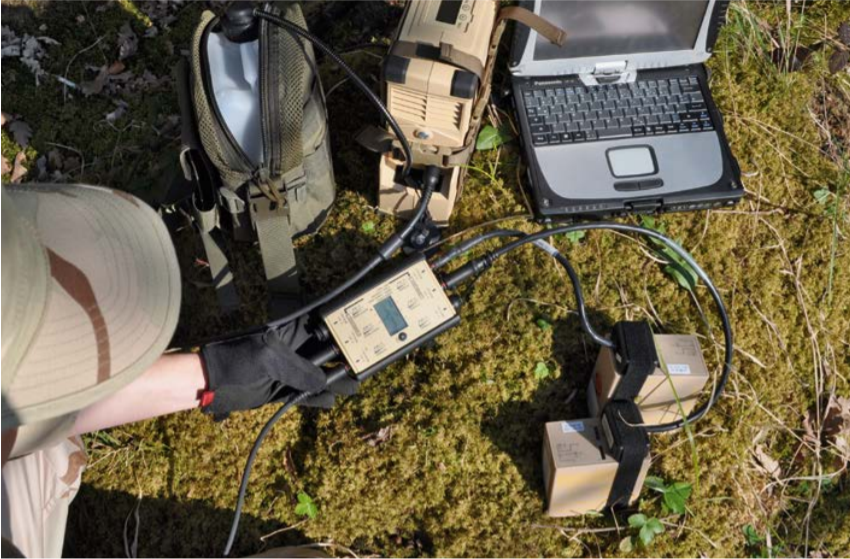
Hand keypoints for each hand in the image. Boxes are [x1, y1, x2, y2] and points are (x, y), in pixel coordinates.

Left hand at [200, 318, 350, 418]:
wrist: (209, 385)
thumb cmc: (234, 362)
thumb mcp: (268, 360)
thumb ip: (297, 369)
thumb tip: (322, 381)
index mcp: (290, 333)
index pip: (322, 326)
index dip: (340, 328)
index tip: (360, 334)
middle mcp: (293, 349)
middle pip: (325, 352)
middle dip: (343, 358)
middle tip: (362, 365)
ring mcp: (288, 370)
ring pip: (318, 374)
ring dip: (335, 380)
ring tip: (354, 385)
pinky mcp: (283, 388)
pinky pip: (306, 392)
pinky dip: (319, 397)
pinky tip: (332, 399)